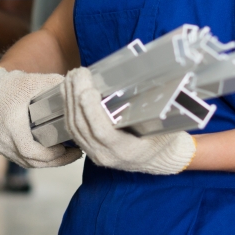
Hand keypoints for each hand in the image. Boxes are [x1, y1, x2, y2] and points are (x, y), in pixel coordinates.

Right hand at [0, 67, 82, 168]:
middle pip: (31, 161)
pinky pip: (18, 157)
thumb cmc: (8, 85)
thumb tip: (75, 87)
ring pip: (24, 162)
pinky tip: (47, 152)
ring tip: (64, 154)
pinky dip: (34, 158)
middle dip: (55, 161)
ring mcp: (0, 144)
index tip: (66, 149)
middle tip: (74, 154)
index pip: (31, 152)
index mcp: (12, 126)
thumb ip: (55, 83)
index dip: (51, 155)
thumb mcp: (33, 81)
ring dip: (45, 162)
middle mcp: (3, 140)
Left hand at [63, 67, 195, 173]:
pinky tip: (68, 90)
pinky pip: (73, 128)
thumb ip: (155, 110)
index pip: (103, 132)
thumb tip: (151, 81)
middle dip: (77, 96)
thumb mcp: (165, 127)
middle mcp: (106, 154)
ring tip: (72, 76)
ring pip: (74, 126)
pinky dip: (69, 107)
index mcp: (127, 151)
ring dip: (70, 99)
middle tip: (79, 73)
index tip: (89, 89)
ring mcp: (94, 153)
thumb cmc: (163, 141)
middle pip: (83, 126)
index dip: (92, 111)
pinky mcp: (88, 147)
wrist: (158, 160)